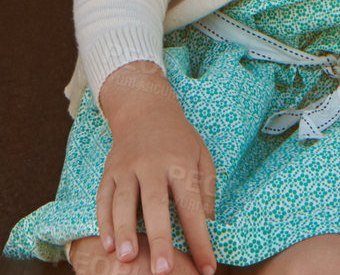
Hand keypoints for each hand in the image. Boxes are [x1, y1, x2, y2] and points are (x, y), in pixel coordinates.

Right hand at [98, 63, 216, 274]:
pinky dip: (104, 223)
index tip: (207, 268)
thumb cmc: (179, 140)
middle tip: (163, 271)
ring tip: (128, 259)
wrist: (146, 110)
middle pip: (156, 205)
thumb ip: (206, 190)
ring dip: (125, 232)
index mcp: (181, 164)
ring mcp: (128, 168)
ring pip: (124, 202)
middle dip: (160, 239)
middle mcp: (153, 165)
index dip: (200, 239)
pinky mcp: (108, 172)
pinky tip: (108, 245)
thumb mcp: (201, 156)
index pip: (192, 206)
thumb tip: (207, 224)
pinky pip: (103, 200)